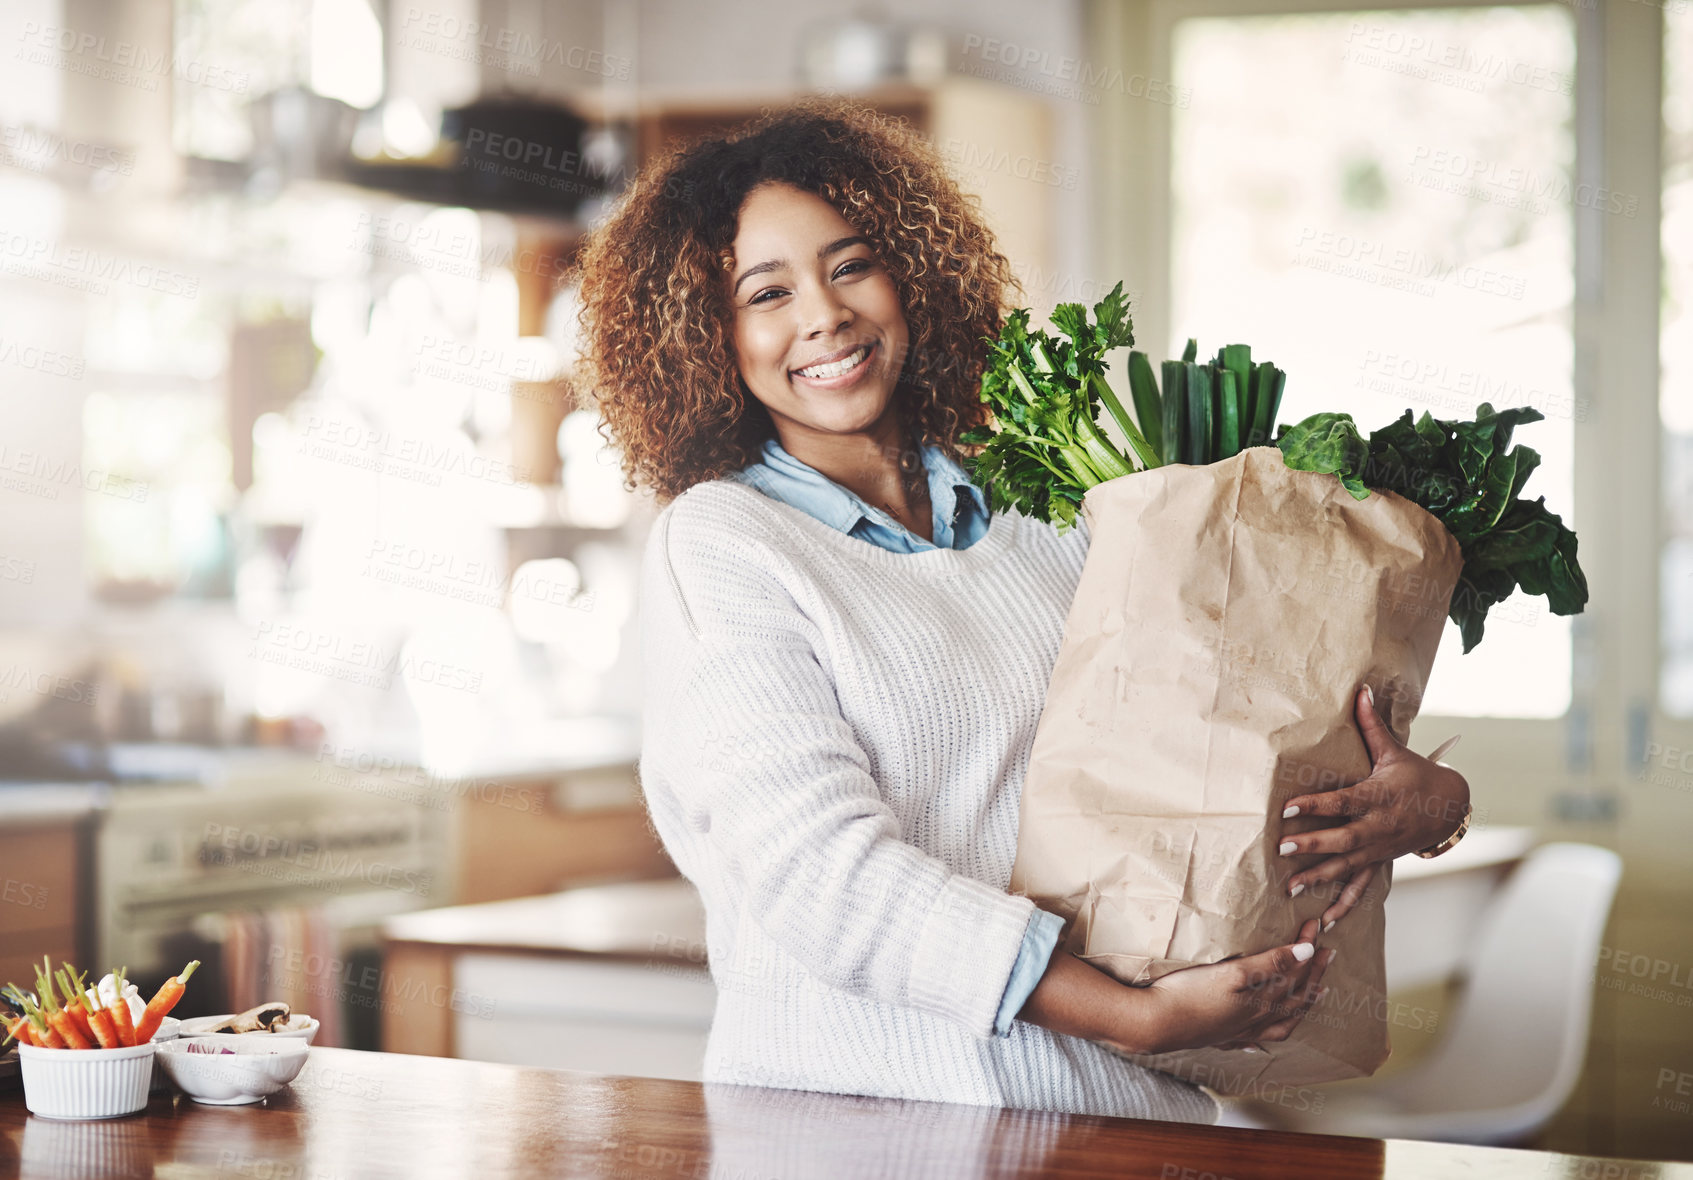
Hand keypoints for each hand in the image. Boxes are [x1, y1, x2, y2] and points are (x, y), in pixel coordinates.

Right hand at [1127, 918, 1336, 1054]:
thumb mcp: (1235, 973)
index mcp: (1262, 1002)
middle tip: (1325, 953)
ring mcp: (1238, 1031)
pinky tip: (1259, 1036)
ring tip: (1310, 996)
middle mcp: (1255, 1019)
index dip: (1309, 949)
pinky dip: (1264, 1034)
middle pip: (1294, 998)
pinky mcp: (1221, 1038)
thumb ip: (1273, 963)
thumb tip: (1309, 951)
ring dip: (1299, 1006)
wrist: (1155, 1023)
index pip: (1295, 973)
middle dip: (1313, 974)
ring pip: (1281, 1021)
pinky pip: (1253, 1038)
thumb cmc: (1191, 994)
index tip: (1316, 927)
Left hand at [1279, 685, 1470, 929]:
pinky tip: (1325, 920)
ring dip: (1319, 878)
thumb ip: (1371, 726)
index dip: (1315, 804)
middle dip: (1313, 844)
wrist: (1450, 808)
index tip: (1285, 807)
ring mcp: (1380, 849)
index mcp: (1378, 796)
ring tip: (1290, 888)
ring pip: (1347, 866)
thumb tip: (1361, 688)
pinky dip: (1345, 904)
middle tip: (1282, 848)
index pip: (1342, 801)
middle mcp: (1378, 826)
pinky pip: (1362, 887)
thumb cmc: (1415, 775)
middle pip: (1343, 838)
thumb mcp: (1394, 751)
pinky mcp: (1380, 862)